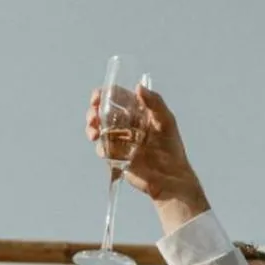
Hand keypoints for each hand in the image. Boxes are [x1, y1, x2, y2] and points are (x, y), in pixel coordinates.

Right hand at [85, 85, 206, 210]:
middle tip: (93, 117)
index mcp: (136, 112)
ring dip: (92, 129)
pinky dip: (102, 148)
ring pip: (99, 130)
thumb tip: (138, 86)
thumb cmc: (172, 148)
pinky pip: (104, 149)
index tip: (97, 98)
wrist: (171, 178)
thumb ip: (155, 103)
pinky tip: (106, 149)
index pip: (115, 98)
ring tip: (95, 133)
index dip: (103, 95)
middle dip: (93, 113)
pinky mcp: (116, 157)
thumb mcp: (166, 121)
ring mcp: (119, 141)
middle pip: (102, 113)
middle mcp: (125, 124)